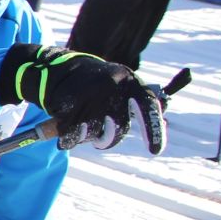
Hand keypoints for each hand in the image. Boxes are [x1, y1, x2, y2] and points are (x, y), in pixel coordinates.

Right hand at [0, 44, 167, 153]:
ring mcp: (89, 94)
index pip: (148, 107)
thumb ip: (137, 104)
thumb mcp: (119, 86)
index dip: (153, 130)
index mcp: (129, 81)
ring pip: (93, 134)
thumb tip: (163, 126)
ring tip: (80, 122)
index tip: (155, 151)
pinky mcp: (68, 104)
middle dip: (107, 139)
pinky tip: (64, 126)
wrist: (56, 68)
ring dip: (85, 136)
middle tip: (100, 141)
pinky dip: (68, 138)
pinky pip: (72, 136)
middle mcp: (112, 86)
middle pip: (118, 129)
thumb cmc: (95, 84)